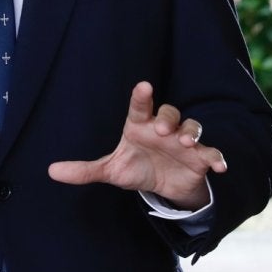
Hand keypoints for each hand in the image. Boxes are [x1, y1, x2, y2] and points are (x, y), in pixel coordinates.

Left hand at [47, 81, 225, 209]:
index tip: (143, 86)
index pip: (140, 107)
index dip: (142, 97)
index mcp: (141, 126)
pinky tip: (219, 166)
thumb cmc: (137, 167)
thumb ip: (84, 170)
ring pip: (192, 126)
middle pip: (170, 112)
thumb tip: (51, 171)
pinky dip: (217, 158)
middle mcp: (164, 128)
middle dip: (167, 117)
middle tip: (160, 128)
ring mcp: (184, 141)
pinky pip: (212, 153)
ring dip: (191, 131)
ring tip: (185, 141)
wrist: (166, 186)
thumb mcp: (111, 170)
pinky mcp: (201, 158)